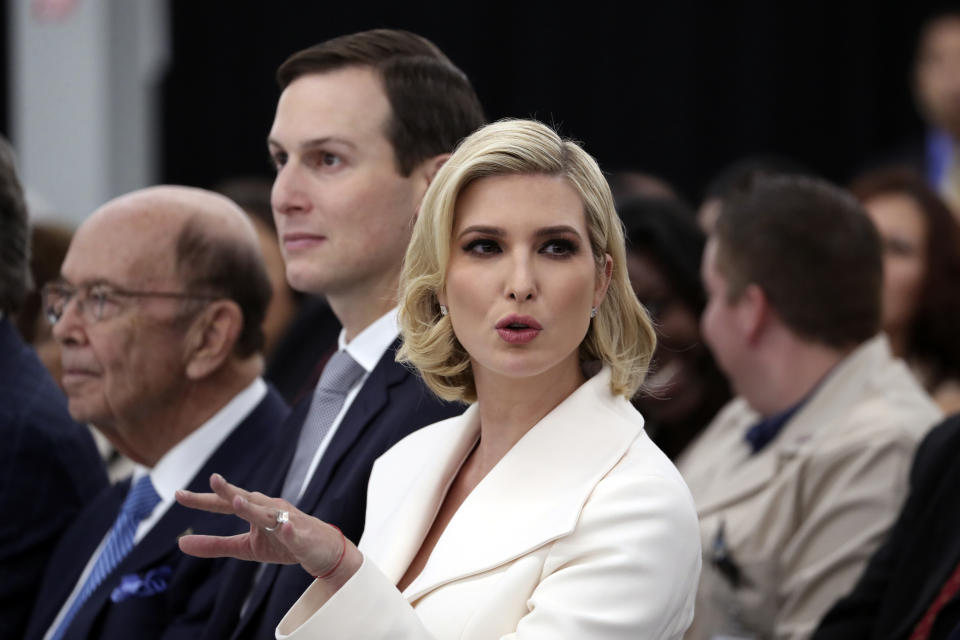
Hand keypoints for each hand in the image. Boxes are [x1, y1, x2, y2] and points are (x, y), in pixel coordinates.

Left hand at [176, 473, 356, 580]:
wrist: (322, 551)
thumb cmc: (283, 544)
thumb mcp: (245, 547)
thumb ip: (214, 544)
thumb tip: (180, 543)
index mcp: (255, 510)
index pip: (225, 503)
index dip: (203, 499)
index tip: (178, 495)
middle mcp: (270, 509)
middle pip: (247, 499)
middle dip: (230, 491)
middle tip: (213, 479)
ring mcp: (287, 521)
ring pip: (268, 513)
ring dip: (254, 508)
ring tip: (237, 501)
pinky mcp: (302, 537)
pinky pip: (294, 533)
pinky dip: (288, 530)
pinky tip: (282, 528)